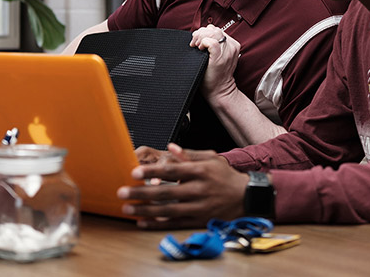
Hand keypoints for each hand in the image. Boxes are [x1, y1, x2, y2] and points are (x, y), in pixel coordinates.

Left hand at [117, 143, 246, 228]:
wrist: (247, 197)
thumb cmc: (226, 176)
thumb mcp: (211, 158)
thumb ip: (189, 154)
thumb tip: (170, 147)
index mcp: (200, 171)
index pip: (171, 170)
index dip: (152, 171)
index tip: (134, 171)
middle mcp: (198, 189)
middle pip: (165, 191)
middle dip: (141, 192)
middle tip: (122, 191)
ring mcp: (198, 207)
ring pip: (167, 210)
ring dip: (145, 210)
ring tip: (127, 208)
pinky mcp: (198, 220)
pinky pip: (175, 223)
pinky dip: (158, 224)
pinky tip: (143, 222)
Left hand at [190, 25, 240, 102]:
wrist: (220, 90)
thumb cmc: (216, 75)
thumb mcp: (219, 56)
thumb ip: (215, 44)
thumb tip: (203, 34)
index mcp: (232, 45)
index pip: (217, 29)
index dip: (205, 32)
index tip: (198, 41)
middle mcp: (231, 47)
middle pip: (214, 29)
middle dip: (201, 33)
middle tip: (194, 42)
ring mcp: (226, 52)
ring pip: (213, 33)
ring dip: (200, 37)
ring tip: (196, 46)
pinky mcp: (219, 57)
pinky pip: (211, 42)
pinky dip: (203, 42)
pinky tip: (199, 48)